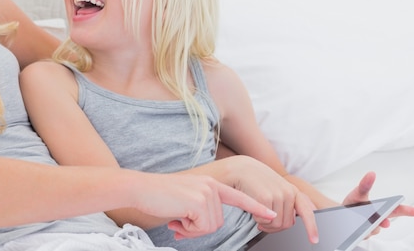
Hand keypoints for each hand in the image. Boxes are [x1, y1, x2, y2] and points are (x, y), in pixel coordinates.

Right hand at [133, 172, 276, 239]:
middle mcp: (213, 186)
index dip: (256, 207)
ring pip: (210, 226)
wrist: (142, 189)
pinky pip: (201, 226)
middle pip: (218, 222)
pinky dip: (187, 228)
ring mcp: (207, 192)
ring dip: (192, 228)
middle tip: (180, 219)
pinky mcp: (199, 200)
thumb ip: (201, 210)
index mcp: (212, 184)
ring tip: (177, 215)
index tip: (271, 214)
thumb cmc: (161, 198)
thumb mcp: (188, 202)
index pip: (239, 197)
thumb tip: (207, 226)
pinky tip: (176, 216)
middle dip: (198, 228)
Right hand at [224, 156, 318, 243]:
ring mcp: (278, 195)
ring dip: (265, 223)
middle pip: (287, 225)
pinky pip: (264, 221)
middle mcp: (288, 192)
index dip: (312, 228)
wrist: (239, 169)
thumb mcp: (275, 190)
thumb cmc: (256, 182)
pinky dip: (257, 219)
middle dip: (274, 227)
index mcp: (292, 191)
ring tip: (258, 212)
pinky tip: (253, 209)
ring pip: (276, 225)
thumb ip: (286, 203)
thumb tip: (292, 221)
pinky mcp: (266, 198)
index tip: (314, 241)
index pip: (307, 212)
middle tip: (263, 221)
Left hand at [342, 172, 413, 235]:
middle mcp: (379, 219)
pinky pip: (365, 234)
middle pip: (387, 221)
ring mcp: (372, 228)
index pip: (397, 210)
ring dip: (368, 224)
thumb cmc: (353, 203)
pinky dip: (361, 229)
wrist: (341, 214)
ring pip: (374, 229)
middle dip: (385, 222)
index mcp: (381, 209)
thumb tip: (372, 174)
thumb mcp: (358, 194)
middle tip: (383, 222)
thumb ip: (365, 185)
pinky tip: (356, 225)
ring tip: (360, 217)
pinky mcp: (364, 235)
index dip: (408, 211)